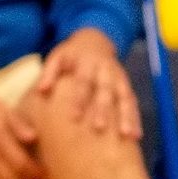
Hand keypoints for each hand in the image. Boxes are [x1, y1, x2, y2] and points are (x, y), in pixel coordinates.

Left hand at [32, 27, 139, 141]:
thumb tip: (41, 90)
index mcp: (88, 62)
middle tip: (100, 128)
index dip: (80, 98)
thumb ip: (49, 73)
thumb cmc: (71, 56)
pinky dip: (136, 119)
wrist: (94, 42)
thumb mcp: (57, 57)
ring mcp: (119, 78)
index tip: (74, 117)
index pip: (84, 81)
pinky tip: (136, 135)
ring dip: (127, 116)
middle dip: (104, 109)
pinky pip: (133, 103)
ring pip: (125, 97)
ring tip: (126, 135)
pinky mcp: (127, 86)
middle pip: (106, 90)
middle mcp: (106, 70)